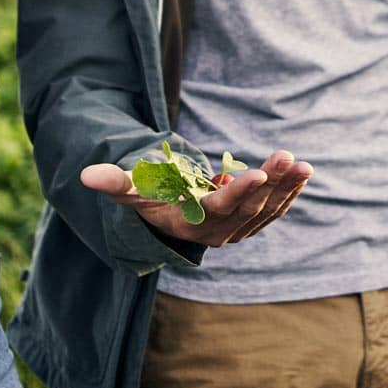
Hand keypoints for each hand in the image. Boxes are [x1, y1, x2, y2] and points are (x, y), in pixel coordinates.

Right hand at [81, 148, 310, 246]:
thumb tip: (85, 174)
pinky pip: (275, 209)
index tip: (258, 175)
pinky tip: (302, 172)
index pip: (219, 210)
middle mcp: (219, 232)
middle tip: (286, 156)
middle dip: (270, 182)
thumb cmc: (149, 198)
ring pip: (267, 209)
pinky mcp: (252, 223)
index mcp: (191, 224)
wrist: (170, 217)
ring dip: (286, 186)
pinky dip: (290, 192)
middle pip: (249, 207)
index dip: (239, 193)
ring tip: (301, 163)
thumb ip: (114, 181)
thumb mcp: (132, 191)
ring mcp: (238, 229)